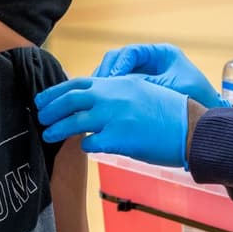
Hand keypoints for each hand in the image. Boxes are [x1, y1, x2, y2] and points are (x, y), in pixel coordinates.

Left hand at [36, 76, 190, 167]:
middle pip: (70, 100)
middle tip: (41, 116)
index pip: (80, 83)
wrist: (191, 128)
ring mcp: (114, 118)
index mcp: (119, 83)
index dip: (57, 91)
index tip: (43, 98)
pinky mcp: (118, 139)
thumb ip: (118, 93)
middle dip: (51, 109)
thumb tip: (95, 100)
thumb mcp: (143, 90)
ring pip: (74, 122)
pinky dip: (85, 147)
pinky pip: (91, 144)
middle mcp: (113, 97)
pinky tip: (85, 148)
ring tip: (48, 135)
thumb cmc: (171, 112)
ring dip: (57, 129)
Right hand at [92, 43, 223, 107]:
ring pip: (114, 74)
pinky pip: (118, 89)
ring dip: (103, 85)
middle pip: (117, 61)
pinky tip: (103, 106)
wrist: (205, 121)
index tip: (113, 79)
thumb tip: (118, 83)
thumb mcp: (172, 87)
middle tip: (97, 90)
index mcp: (161, 54)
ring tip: (96, 98)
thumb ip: (147, 83)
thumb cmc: (196, 100)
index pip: (130, 52)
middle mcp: (149, 62)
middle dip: (105, 74)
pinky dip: (109, 95)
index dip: (118, 64)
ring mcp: (142, 75)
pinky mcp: (137, 91)